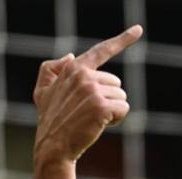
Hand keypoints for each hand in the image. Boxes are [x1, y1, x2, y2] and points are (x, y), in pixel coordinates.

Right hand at [33, 25, 142, 162]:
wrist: (53, 145)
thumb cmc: (50, 119)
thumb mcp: (42, 92)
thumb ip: (52, 70)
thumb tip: (72, 56)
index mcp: (74, 69)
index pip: (101, 51)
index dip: (122, 40)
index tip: (138, 30)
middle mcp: (83, 75)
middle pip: (117, 84)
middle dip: (108, 99)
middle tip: (88, 111)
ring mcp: (92, 90)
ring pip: (122, 97)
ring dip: (112, 110)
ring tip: (91, 118)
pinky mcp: (101, 106)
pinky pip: (124, 109)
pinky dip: (117, 119)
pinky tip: (100, 125)